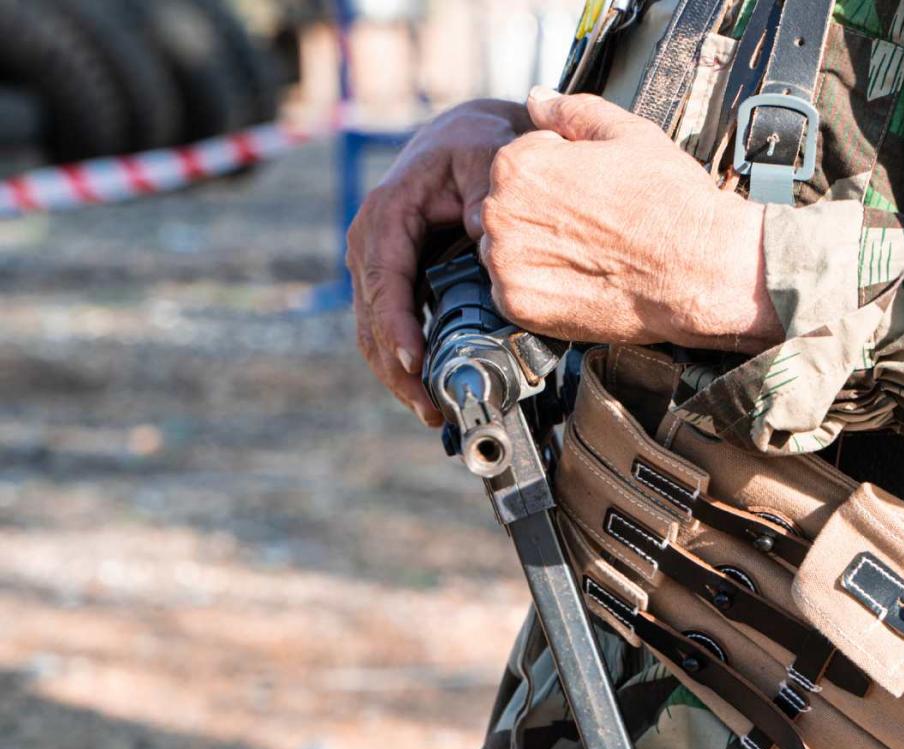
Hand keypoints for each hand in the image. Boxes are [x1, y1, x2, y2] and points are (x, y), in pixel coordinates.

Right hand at [347, 99, 531, 424]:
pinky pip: (390, 328)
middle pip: (371, 317)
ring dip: (398, 376)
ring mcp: (378, 265)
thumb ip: (488, 189)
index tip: (414, 361)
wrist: (469, 138)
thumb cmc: (476, 145)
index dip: (397, 325)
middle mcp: (372, 242)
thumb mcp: (486, 153)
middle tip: (430, 408)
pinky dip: (405, 363)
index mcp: (388, 212)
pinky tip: (429, 392)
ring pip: (374, 331)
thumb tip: (485, 237)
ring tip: (431, 412)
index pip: (384, 278)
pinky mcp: (394, 282)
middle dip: (397, 368)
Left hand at [480, 88, 783, 352]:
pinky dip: (540, 286)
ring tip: (588, 251)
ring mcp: (507, 264)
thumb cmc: (670, 201)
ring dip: (535, 249)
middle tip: (593, 223)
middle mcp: (501, 214)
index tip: (590, 190)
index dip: (557, 174)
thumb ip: (570, 111)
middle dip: (541, 211)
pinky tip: (581, 277)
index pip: (516, 163)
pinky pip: (513, 290)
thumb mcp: (627, 133)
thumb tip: (536, 99)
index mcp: (518, 164)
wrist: (701, 270)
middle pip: (506, 207)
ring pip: (505, 250)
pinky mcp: (519, 306)